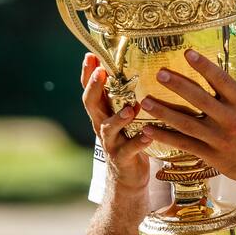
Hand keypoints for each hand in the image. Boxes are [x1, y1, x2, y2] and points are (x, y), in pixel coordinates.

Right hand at [81, 53, 150, 191]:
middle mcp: (102, 125)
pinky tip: (148, 135)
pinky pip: (129, 150)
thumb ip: (126, 96)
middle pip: (92, 104)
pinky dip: (139, 142)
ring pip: (108, 128)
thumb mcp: (123, 116)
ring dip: (119, 117)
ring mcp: (111, 142)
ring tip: (130, 109)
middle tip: (100, 72)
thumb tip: (138, 64)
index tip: (90, 55)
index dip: (87, 74)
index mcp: (103, 112)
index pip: (90, 89)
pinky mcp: (123, 159)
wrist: (128, 179)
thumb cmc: (129, 139)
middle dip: (94, 88)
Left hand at [140, 41, 235, 189]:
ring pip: (187, 124)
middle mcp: (230, 119)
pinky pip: (185, 145)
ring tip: (144, 102)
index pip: (222, 80)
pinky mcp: (211, 155)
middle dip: (178, 86)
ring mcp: (218, 139)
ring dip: (164, 112)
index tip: (186, 53)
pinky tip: (148, 129)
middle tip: (159, 73)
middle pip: (200, 100)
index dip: (204, 66)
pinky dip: (166, 137)